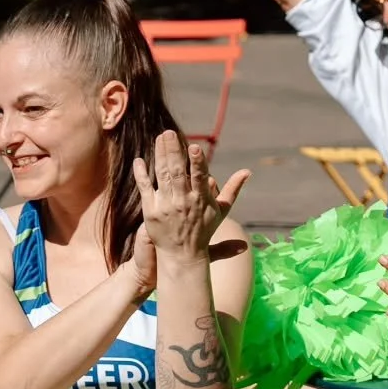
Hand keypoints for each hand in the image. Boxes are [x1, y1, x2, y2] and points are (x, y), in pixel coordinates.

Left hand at [132, 132, 249, 264]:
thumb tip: (247, 171)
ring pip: (162, 176)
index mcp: (201, 200)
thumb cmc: (204, 229)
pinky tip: (140, 160)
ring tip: (160, 138)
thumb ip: (233, 189)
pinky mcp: (150, 211)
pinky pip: (145, 188)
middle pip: (177, 172)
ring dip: (160, 155)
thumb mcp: (221, 210)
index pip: (199, 177)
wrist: (182, 255)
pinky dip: (141, 174)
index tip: (194, 147)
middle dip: (173, 151)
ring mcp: (165, 205)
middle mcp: (182, 202)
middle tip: (169, 133)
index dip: (197, 162)